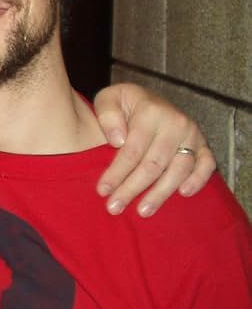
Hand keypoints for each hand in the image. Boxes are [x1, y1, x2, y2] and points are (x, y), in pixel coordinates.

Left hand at [94, 83, 215, 216]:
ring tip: (142, 211)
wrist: (146, 98)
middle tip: (114, 208)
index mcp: (150, 112)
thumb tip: (117, 141)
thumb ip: (107, 115)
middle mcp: (175, 123)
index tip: (102, 191)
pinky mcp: (203, 144)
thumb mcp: (108, 98)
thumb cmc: (123, 103)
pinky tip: (183, 194)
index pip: (132, 150)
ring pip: (178, 170)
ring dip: (160, 193)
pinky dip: (197, 180)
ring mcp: (192, 134)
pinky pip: (206, 165)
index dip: (117, 172)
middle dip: (132, 188)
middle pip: (153, 164)